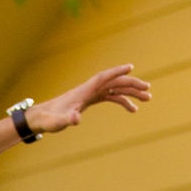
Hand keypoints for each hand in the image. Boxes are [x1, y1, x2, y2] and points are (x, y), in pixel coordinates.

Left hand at [32, 65, 151, 132]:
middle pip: (113, 82)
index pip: (103, 78)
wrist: (41, 117)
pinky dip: (123, 101)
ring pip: (115, 89)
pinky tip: (133, 109)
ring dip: (131, 92)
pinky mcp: (90, 100)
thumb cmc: (48, 120)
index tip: (131, 67)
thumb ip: (66, 120)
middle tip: (148, 90)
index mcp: (83, 91)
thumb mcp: (57, 123)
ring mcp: (90, 94)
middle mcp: (88, 90)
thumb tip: (75, 120)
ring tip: (148, 98)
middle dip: (131, 84)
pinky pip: (110, 97)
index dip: (116, 72)